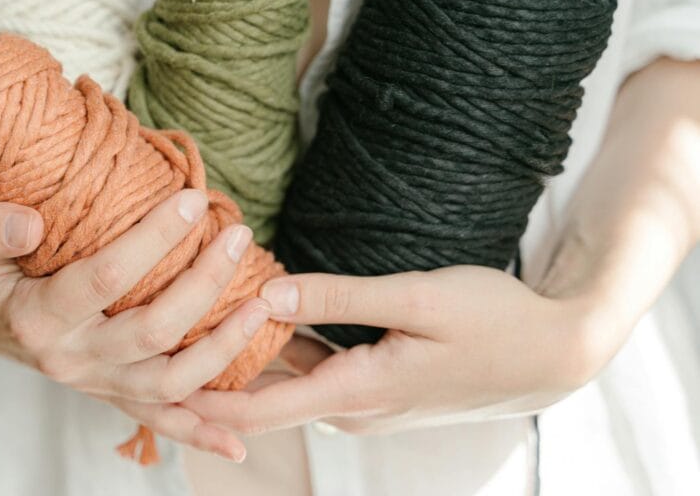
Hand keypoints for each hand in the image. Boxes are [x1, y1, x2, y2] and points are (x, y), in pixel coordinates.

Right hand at [0, 188, 269, 460]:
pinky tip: (238, 440)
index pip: (105, 279)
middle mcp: (71, 360)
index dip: (153, 240)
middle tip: (237, 235)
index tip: (192, 200)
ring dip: (223, 348)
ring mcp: (96, 383)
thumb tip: (27, 224)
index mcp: (36, 319)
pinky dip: (199, 432)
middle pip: (153, 331)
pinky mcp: (113, 394)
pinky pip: (160, 421)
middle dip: (204, 284)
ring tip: (262, 305)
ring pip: (171, 382)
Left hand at [184, 265, 608, 434]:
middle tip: (164, 338)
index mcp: (357, 392)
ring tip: (199, 319)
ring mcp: (366, 398)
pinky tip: (262, 317)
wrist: (553, 352)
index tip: (152, 379)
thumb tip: (268, 294)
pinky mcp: (377, 382)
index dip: (201, 400)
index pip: (258, 410)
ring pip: (289, 382)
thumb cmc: (494, 322)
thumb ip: (339, 298)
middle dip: (213, 373)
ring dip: (247, 357)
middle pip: (265, 398)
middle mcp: (353, 407)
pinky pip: (315, 370)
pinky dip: (282, 349)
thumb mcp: (418, 299)